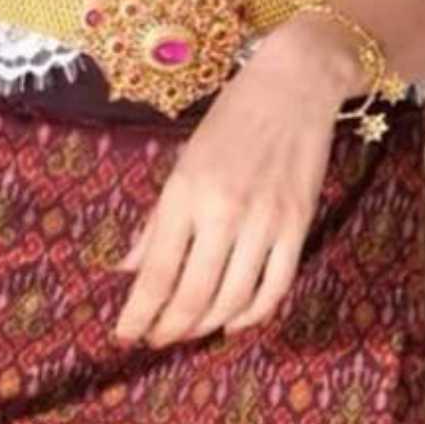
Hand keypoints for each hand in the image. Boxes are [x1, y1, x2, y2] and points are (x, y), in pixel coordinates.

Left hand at [110, 16, 360, 347]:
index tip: (125, 334)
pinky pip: (275, 288)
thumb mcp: (184, 160)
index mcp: (186, 192)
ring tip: (189, 330)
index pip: (156, 271)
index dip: (139, 312)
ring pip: (232, 300)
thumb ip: (158, 220)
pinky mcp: (298, 226)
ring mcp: (265, 222)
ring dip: (206, 326)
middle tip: (156, 338)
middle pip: (193, 296)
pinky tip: (234, 321)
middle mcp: (224, 211)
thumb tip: (128, 268)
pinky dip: (252, 315)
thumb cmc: (232, 117)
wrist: (295, 84)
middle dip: (169, 328)